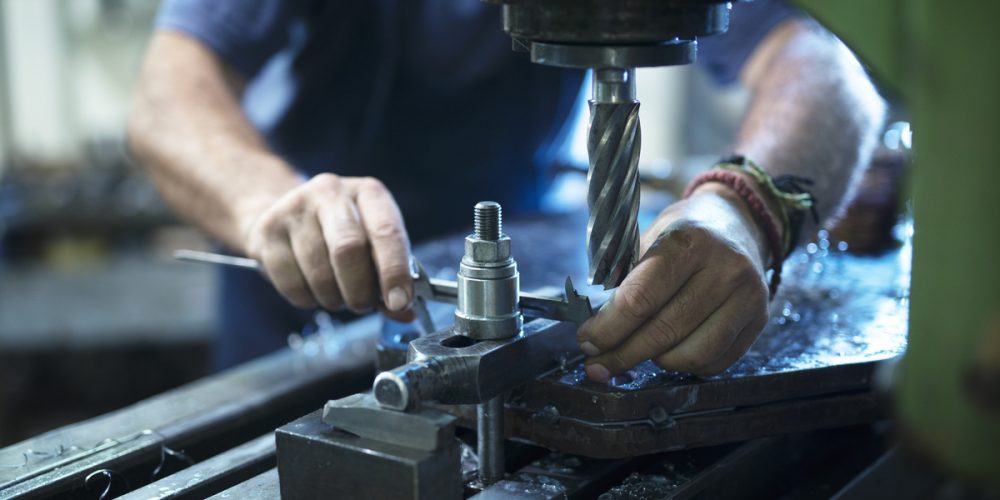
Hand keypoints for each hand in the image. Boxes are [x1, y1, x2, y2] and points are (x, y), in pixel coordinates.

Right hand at [242, 173, 414, 320]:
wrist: (284, 214)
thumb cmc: (340, 235)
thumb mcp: (372, 245)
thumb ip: (389, 278)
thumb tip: (405, 313)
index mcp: (368, 193)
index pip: (386, 231)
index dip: (394, 271)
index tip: (399, 303)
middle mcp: (331, 192)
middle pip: (348, 249)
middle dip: (359, 290)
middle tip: (361, 305)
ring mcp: (295, 208)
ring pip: (319, 272)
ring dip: (333, 298)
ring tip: (336, 295)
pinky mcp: (267, 230)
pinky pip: (291, 283)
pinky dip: (307, 299)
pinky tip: (312, 291)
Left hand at [576, 183, 771, 379]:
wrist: (739, 223)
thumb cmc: (684, 234)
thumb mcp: (650, 238)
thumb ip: (625, 279)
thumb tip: (596, 331)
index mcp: (689, 242)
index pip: (640, 299)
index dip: (608, 328)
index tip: (587, 341)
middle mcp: (725, 269)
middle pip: (663, 331)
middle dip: (622, 353)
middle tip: (598, 363)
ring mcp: (748, 297)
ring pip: (691, 355)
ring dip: (656, 361)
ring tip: (639, 350)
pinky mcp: (760, 320)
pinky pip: (715, 362)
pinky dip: (685, 364)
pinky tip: (670, 351)